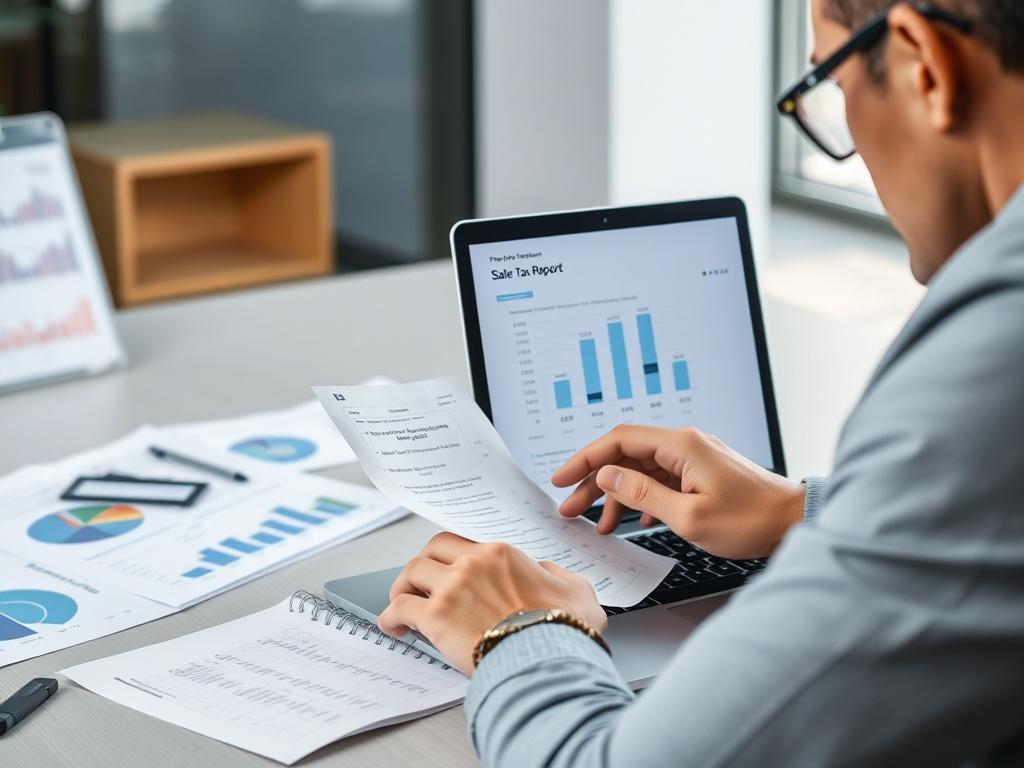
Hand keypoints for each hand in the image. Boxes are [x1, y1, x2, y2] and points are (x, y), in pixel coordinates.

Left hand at [378, 532, 606, 674]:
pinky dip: (391, 616)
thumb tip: (546, 572)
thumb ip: (557, 575)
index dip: (450, 557)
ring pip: (411, 572)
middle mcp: (472, 564)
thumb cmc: (564, 629)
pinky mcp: (436, 617)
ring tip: (404, 605)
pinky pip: (399, 607)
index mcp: (501, 554)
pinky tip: (395, 627)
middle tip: (422, 585)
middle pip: (431, 550)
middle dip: (423, 567)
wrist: (549, 660)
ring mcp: (452, 588)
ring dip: (403, 588)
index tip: (446, 570)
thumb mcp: (577, 591)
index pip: (462, 542)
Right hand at [552, 426, 804, 559]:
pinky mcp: (703, 474)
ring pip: (641, 471)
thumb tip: (607, 476)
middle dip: (594, 481)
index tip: (561, 479)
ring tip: (597, 524)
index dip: (585, 459)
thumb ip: (642, 495)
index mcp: (681, 446)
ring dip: (616, 495)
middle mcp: (686, 445)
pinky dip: (642, 499)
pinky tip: (635, 522)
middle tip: (569, 508)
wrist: (796, 522)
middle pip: (626, 456)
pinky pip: (661, 481)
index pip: (619, 441)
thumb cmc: (751, 520)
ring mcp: (695, 459)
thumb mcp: (689, 516)